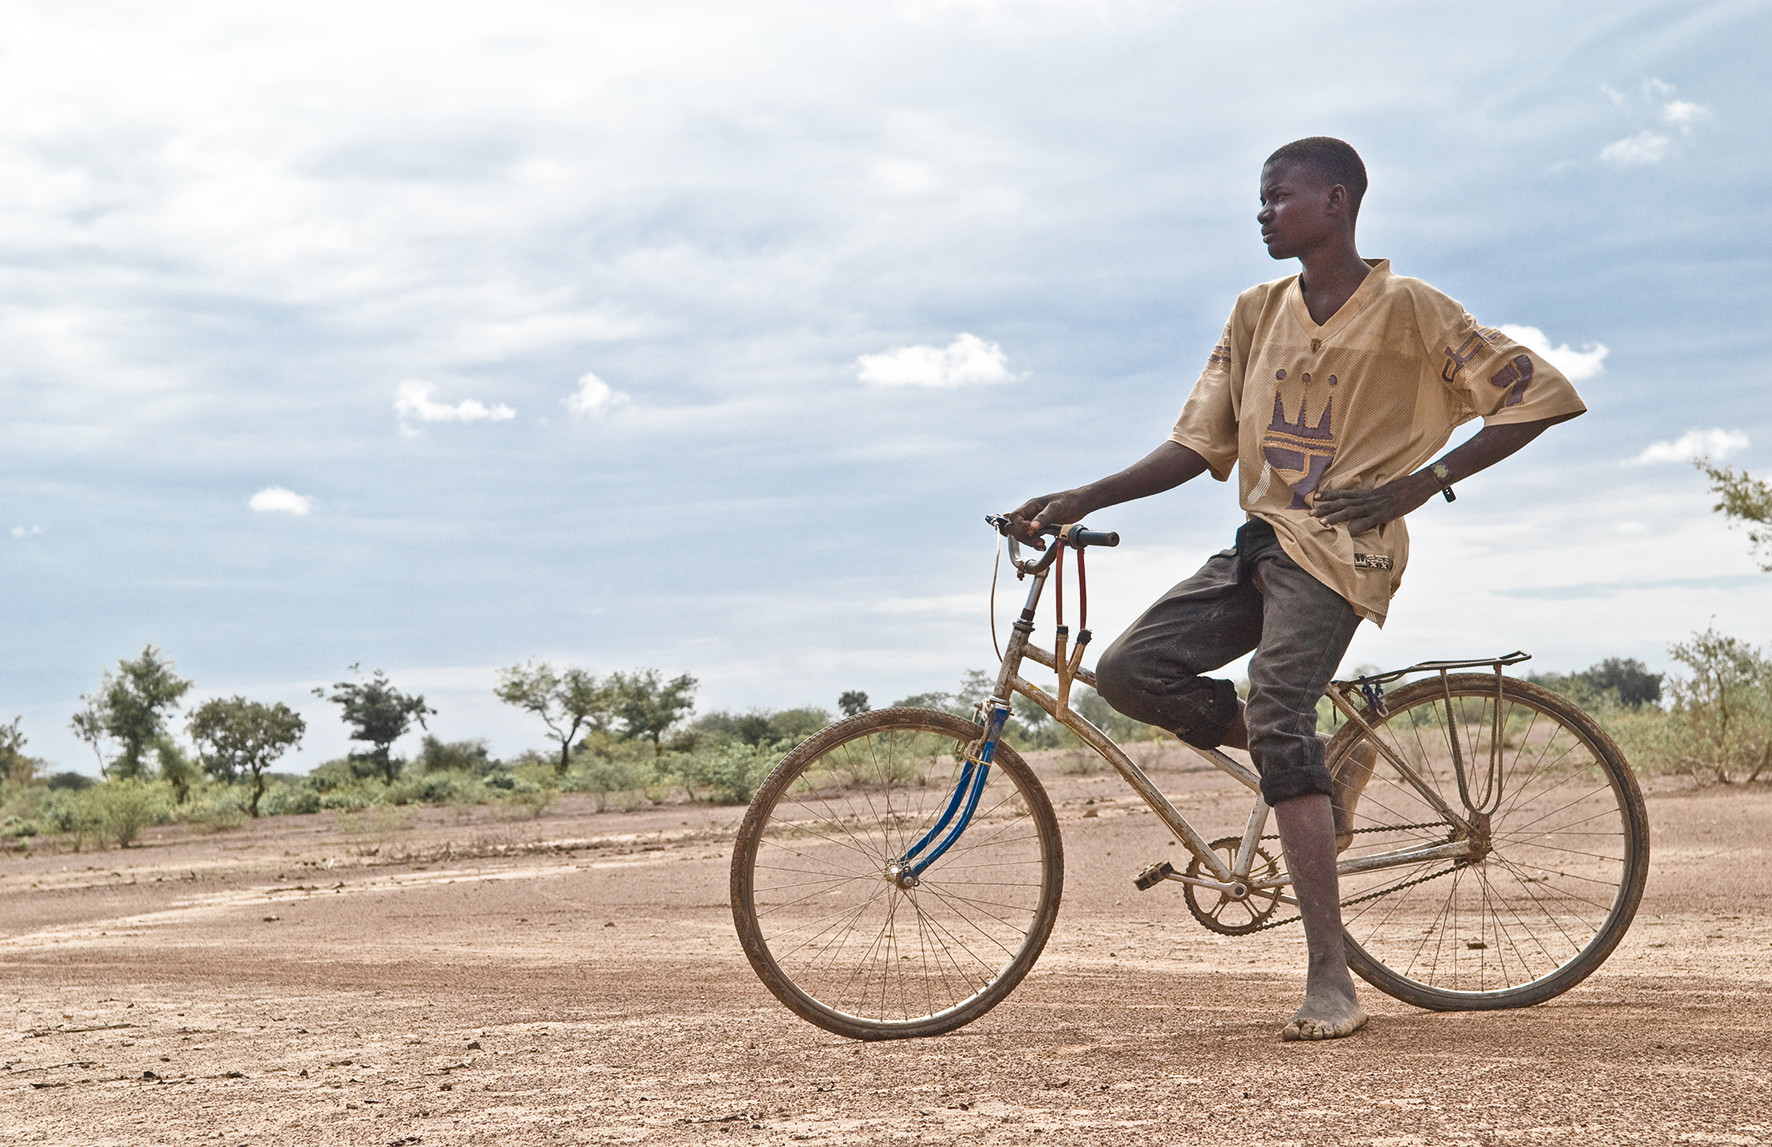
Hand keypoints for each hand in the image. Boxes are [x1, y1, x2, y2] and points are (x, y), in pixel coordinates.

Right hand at [1002, 489, 1094, 547]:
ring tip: (1042, 545)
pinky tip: (1043, 546)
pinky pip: (1033, 539)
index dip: (1019, 525)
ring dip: (1030, 542)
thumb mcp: (1056, 507)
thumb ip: (1044, 517)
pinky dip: (1035, 544)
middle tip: (1037, 540)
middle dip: (1023, 536)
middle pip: (1015, 528)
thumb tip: (1032, 527)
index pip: (1014, 517)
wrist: (1080, 504)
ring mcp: (1035, 522)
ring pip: (1023, 535)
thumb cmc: (1069, 500)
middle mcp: (1030, 514)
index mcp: (1031, 506)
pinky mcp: (1042, 529)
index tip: (1031, 530)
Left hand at [1310, 474, 1434, 534]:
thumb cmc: (1405, 489)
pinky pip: (1368, 521)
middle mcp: (1368, 498)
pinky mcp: (1385, 514)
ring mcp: (1375, 506)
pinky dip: (1358, 527)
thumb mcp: (1386, 493)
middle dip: (1325, 508)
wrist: (1420, 484)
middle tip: (1309, 513)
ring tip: (1321, 523)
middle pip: (1342, 503)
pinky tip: (1347, 532)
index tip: (1315, 496)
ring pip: (1350, 511)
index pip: (1344, 493)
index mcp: (1368, 493)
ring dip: (1335, 517)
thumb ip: (1375, 498)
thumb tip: (1369, 503)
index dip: (1329, 495)